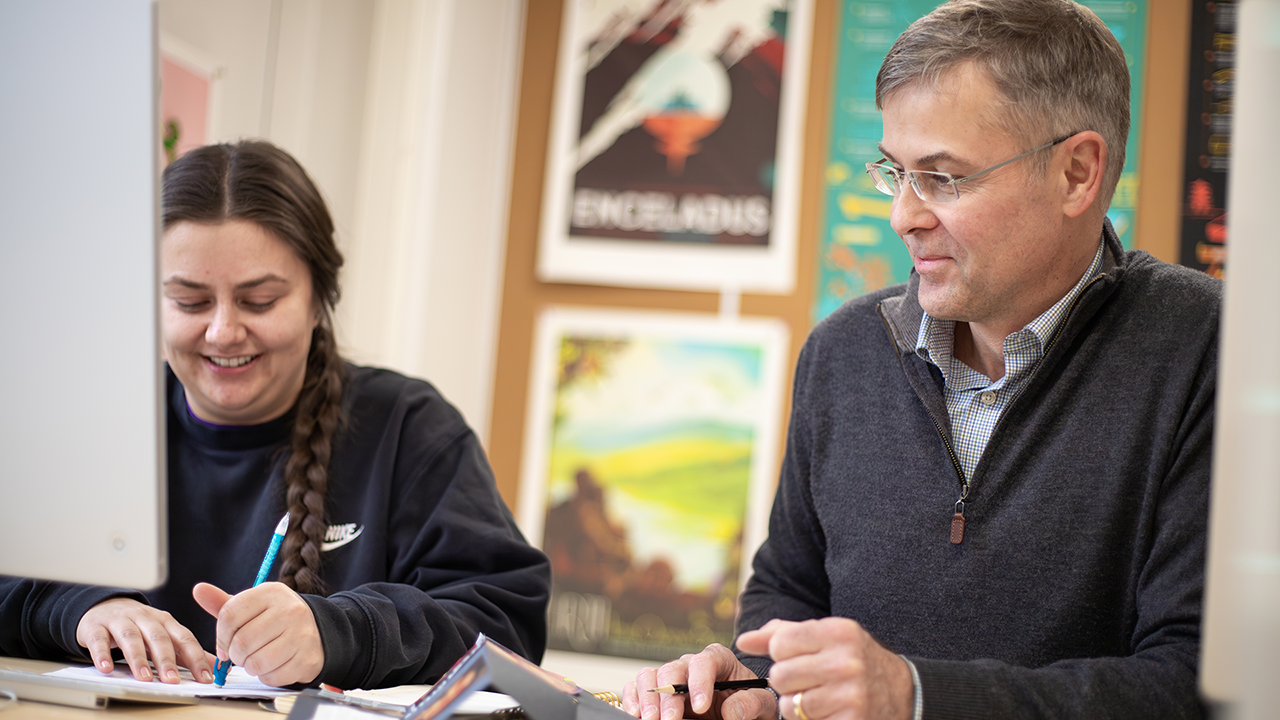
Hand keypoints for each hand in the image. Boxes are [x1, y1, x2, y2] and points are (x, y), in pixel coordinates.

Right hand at [75, 598, 213, 683]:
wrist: (104, 606)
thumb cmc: (138, 625)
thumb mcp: (163, 633)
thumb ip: (185, 650)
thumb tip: (212, 667)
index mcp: (165, 621)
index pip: (184, 638)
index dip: (196, 657)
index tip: (204, 677)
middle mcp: (145, 618)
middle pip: (158, 637)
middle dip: (166, 660)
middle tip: (172, 680)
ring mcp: (120, 620)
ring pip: (131, 637)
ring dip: (138, 658)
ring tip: (143, 677)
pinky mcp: (97, 626)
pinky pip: (99, 639)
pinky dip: (102, 654)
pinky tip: (106, 668)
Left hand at [193, 581, 323, 686]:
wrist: (318, 631)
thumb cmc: (277, 619)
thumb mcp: (253, 606)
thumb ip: (224, 603)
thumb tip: (198, 590)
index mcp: (271, 593)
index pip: (229, 615)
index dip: (220, 635)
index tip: (225, 642)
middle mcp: (289, 610)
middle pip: (240, 642)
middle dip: (235, 654)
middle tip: (241, 653)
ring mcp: (300, 635)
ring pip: (254, 662)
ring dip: (249, 666)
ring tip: (257, 658)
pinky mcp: (306, 658)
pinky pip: (271, 676)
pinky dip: (266, 675)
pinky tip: (273, 664)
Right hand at [622, 643, 775, 719]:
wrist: (743, 714)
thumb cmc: (751, 706)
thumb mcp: (761, 705)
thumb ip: (751, 704)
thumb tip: (730, 711)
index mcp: (719, 660)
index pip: (705, 661)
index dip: (700, 682)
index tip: (701, 707)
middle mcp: (691, 666)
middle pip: (672, 669)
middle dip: (669, 696)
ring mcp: (671, 679)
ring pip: (650, 676)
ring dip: (647, 698)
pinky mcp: (657, 693)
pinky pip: (636, 688)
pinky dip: (632, 699)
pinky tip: (635, 714)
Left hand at [736, 618, 912, 719]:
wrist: (903, 692)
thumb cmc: (852, 658)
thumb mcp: (826, 636)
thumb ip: (782, 634)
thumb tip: (743, 642)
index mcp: (838, 632)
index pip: (780, 643)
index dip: (781, 654)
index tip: (796, 657)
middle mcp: (845, 662)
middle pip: (779, 676)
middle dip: (786, 682)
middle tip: (805, 681)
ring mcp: (850, 695)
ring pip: (789, 705)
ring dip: (796, 705)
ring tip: (817, 697)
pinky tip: (828, 711)